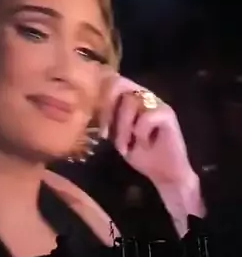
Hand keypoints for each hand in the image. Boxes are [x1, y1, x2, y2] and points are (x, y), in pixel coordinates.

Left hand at [98, 73, 195, 190]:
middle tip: (106, 133)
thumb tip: (89, 111)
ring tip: (124, 147)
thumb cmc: (138, 153)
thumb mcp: (116, 135)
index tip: (99, 130)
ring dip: (123, 128)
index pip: (110, 83)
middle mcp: (143, 94)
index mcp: (129, 97)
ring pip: (131, 101)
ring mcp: (156, 102)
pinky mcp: (167, 113)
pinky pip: (147, 115)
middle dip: (108, 109)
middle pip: (119, 83)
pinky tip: (144, 144)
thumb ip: (107, 120)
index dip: (100, 102)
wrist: (164, 173)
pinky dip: (140, 132)